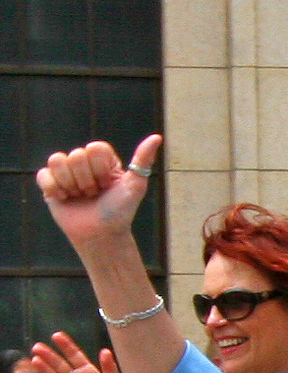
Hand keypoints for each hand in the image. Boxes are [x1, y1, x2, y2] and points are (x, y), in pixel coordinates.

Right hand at [32, 332, 125, 372]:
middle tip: (37, 346)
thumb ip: (110, 367)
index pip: (75, 355)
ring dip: (44, 368)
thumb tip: (105, 350)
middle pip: (60, 364)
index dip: (66, 346)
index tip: (56, 335)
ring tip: (35, 359)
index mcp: (87, 371)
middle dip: (49, 355)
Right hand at [35, 134, 161, 247]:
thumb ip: (143, 160)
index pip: (94, 148)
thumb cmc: (120, 212)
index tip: (108, 185)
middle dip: (88, 180)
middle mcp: (84, 163)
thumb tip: (157, 137)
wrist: (102, 235)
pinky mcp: (50, 185)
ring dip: (71, 184)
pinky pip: (44, 174)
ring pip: (57, 161)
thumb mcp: (136, 186)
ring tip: (81, 197)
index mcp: (103, 160)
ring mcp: (66, 173)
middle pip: (76, 155)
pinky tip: (65, 199)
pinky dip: (55, 189)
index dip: (100, 169)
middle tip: (95, 194)